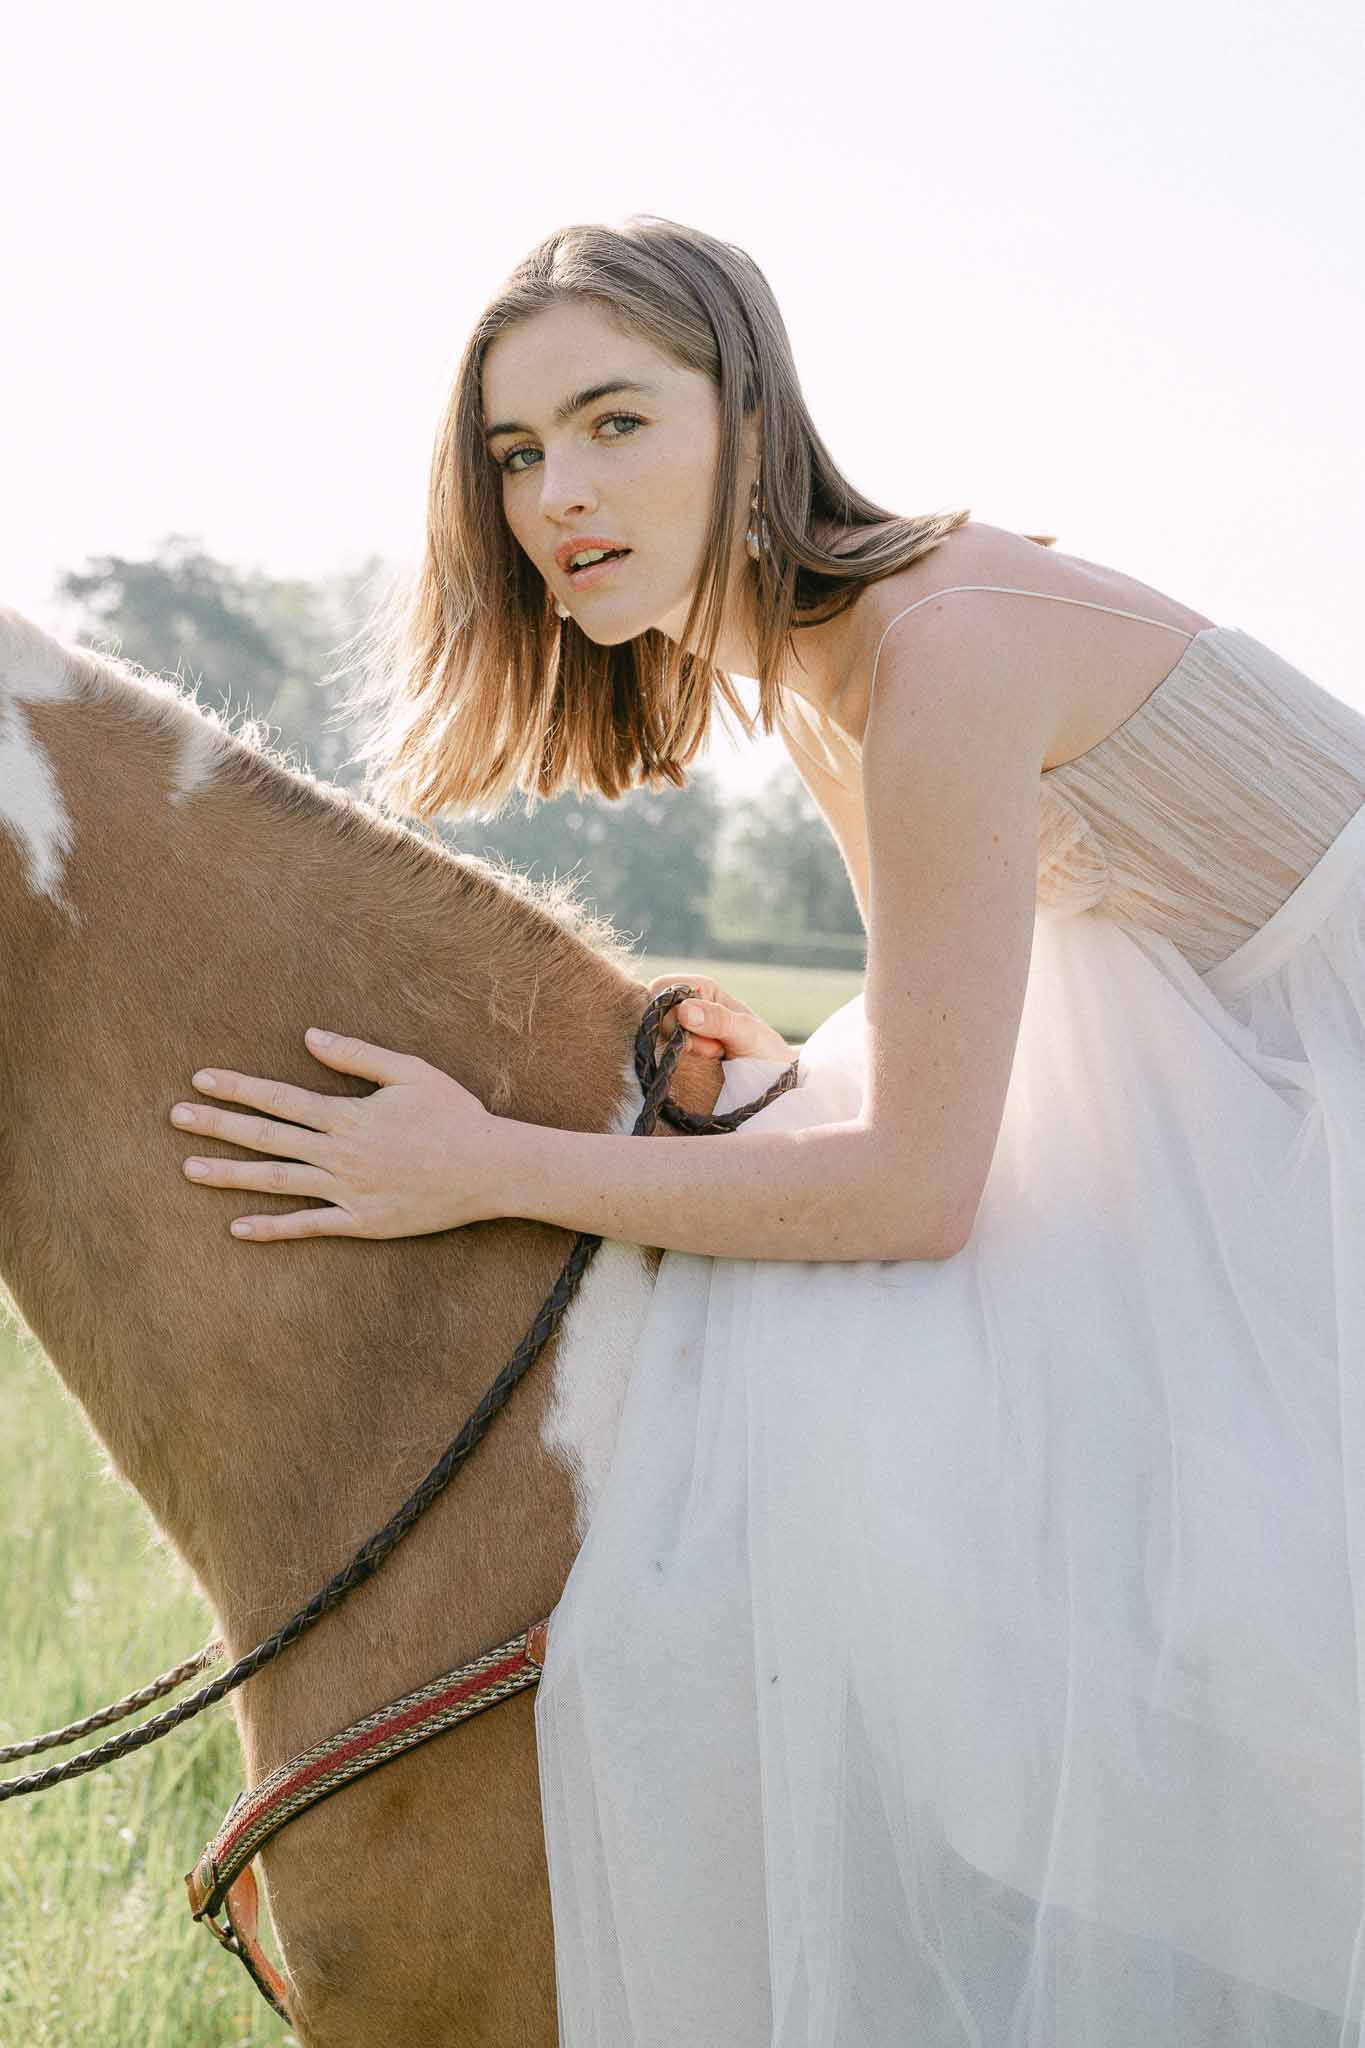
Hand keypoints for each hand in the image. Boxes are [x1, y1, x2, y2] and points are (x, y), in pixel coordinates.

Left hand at [168, 1029, 499, 1242]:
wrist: (490, 1168)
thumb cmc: (454, 1115)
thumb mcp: (411, 1072)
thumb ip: (357, 1055)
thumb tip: (309, 1037)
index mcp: (348, 1115)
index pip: (280, 1098)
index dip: (239, 1088)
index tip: (202, 1080)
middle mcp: (340, 1153)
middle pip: (267, 1137)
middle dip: (219, 1125)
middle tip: (176, 1117)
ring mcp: (348, 1190)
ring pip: (277, 1181)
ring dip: (230, 1175)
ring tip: (189, 1169)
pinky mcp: (362, 1222)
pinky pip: (309, 1225)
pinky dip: (272, 1228)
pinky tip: (237, 1227)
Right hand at [646, 975, 792, 1063]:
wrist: (772, 1083)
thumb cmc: (764, 1050)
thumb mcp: (748, 1032)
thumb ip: (719, 1019)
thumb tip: (683, 1010)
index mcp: (699, 988)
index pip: (661, 988)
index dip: (672, 1009)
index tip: (698, 1027)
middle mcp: (684, 1006)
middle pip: (654, 1017)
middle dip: (680, 1036)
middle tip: (715, 1048)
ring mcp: (677, 1032)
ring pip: (656, 1041)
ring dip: (684, 1055)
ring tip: (714, 1057)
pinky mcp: (674, 1056)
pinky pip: (661, 1060)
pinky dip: (681, 1067)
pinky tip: (706, 1068)